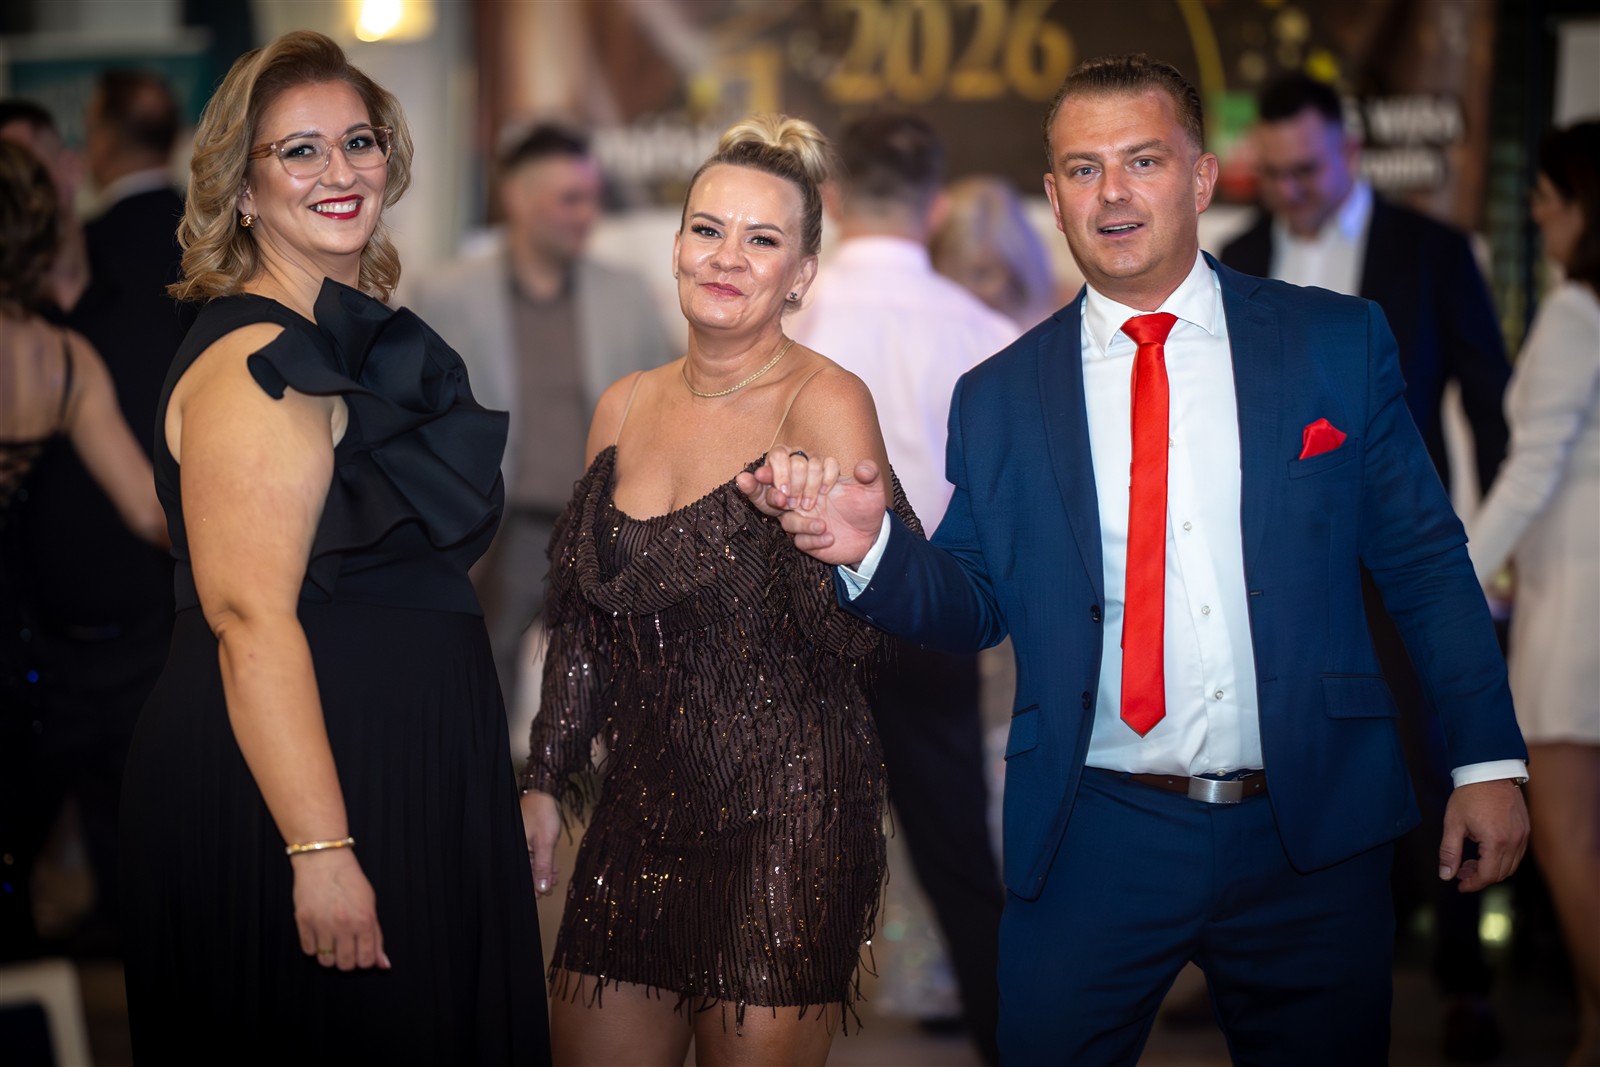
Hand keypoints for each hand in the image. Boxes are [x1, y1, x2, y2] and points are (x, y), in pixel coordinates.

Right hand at [291, 848, 390, 970]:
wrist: (324, 860)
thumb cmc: (349, 879)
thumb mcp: (370, 904)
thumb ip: (377, 936)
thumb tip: (383, 963)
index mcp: (364, 920)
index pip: (367, 959)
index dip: (366, 961)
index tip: (362, 956)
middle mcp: (344, 925)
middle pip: (346, 965)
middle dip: (348, 961)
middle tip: (347, 950)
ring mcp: (322, 924)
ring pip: (326, 962)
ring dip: (330, 957)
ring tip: (332, 944)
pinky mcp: (304, 922)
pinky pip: (308, 950)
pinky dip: (314, 948)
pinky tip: (319, 936)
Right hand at [520, 789, 560, 897]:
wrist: (543, 795)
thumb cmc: (541, 813)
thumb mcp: (545, 842)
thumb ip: (543, 866)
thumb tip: (542, 888)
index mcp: (514, 851)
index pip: (520, 876)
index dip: (530, 888)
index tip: (540, 897)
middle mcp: (515, 850)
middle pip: (525, 873)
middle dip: (538, 883)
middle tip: (549, 891)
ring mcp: (521, 846)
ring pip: (531, 866)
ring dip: (543, 875)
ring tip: (554, 881)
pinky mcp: (528, 843)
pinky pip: (534, 858)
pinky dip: (543, 865)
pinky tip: (553, 872)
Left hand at [735, 444, 838, 516]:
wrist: (811, 517)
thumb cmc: (783, 507)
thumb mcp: (766, 503)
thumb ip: (754, 490)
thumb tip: (741, 478)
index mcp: (776, 459)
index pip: (777, 456)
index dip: (780, 474)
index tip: (782, 494)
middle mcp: (795, 454)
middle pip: (797, 462)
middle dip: (796, 486)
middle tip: (793, 505)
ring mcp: (814, 458)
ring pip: (814, 464)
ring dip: (811, 488)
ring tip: (807, 505)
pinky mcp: (830, 464)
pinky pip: (831, 464)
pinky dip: (827, 480)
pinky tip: (824, 492)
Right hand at [740, 453, 888, 567]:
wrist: (871, 535)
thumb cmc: (865, 506)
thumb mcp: (872, 487)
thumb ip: (869, 473)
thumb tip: (863, 468)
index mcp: (811, 477)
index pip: (783, 467)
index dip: (774, 469)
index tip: (768, 474)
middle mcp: (801, 497)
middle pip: (772, 492)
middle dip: (778, 494)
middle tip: (791, 500)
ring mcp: (801, 519)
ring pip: (787, 520)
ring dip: (802, 523)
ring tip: (824, 525)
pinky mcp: (806, 540)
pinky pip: (800, 540)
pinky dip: (814, 539)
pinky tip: (830, 538)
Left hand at [1439, 778, 1528, 891]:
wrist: (1489, 771)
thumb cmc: (1469, 794)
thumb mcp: (1453, 823)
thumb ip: (1449, 852)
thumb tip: (1445, 875)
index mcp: (1495, 841)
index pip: (1488, 875)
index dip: (1473, 884)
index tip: (1460, 885)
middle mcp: (1514, 841)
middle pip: (1501, 874)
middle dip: (1480, 877)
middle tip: (1461, 872)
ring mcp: (1523, 835)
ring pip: (1511, 866)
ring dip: (1492, 869)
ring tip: (1471, 862)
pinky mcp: (1526, 829)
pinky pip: (1517, 854)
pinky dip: (1503, 859)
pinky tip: (1486, 851)